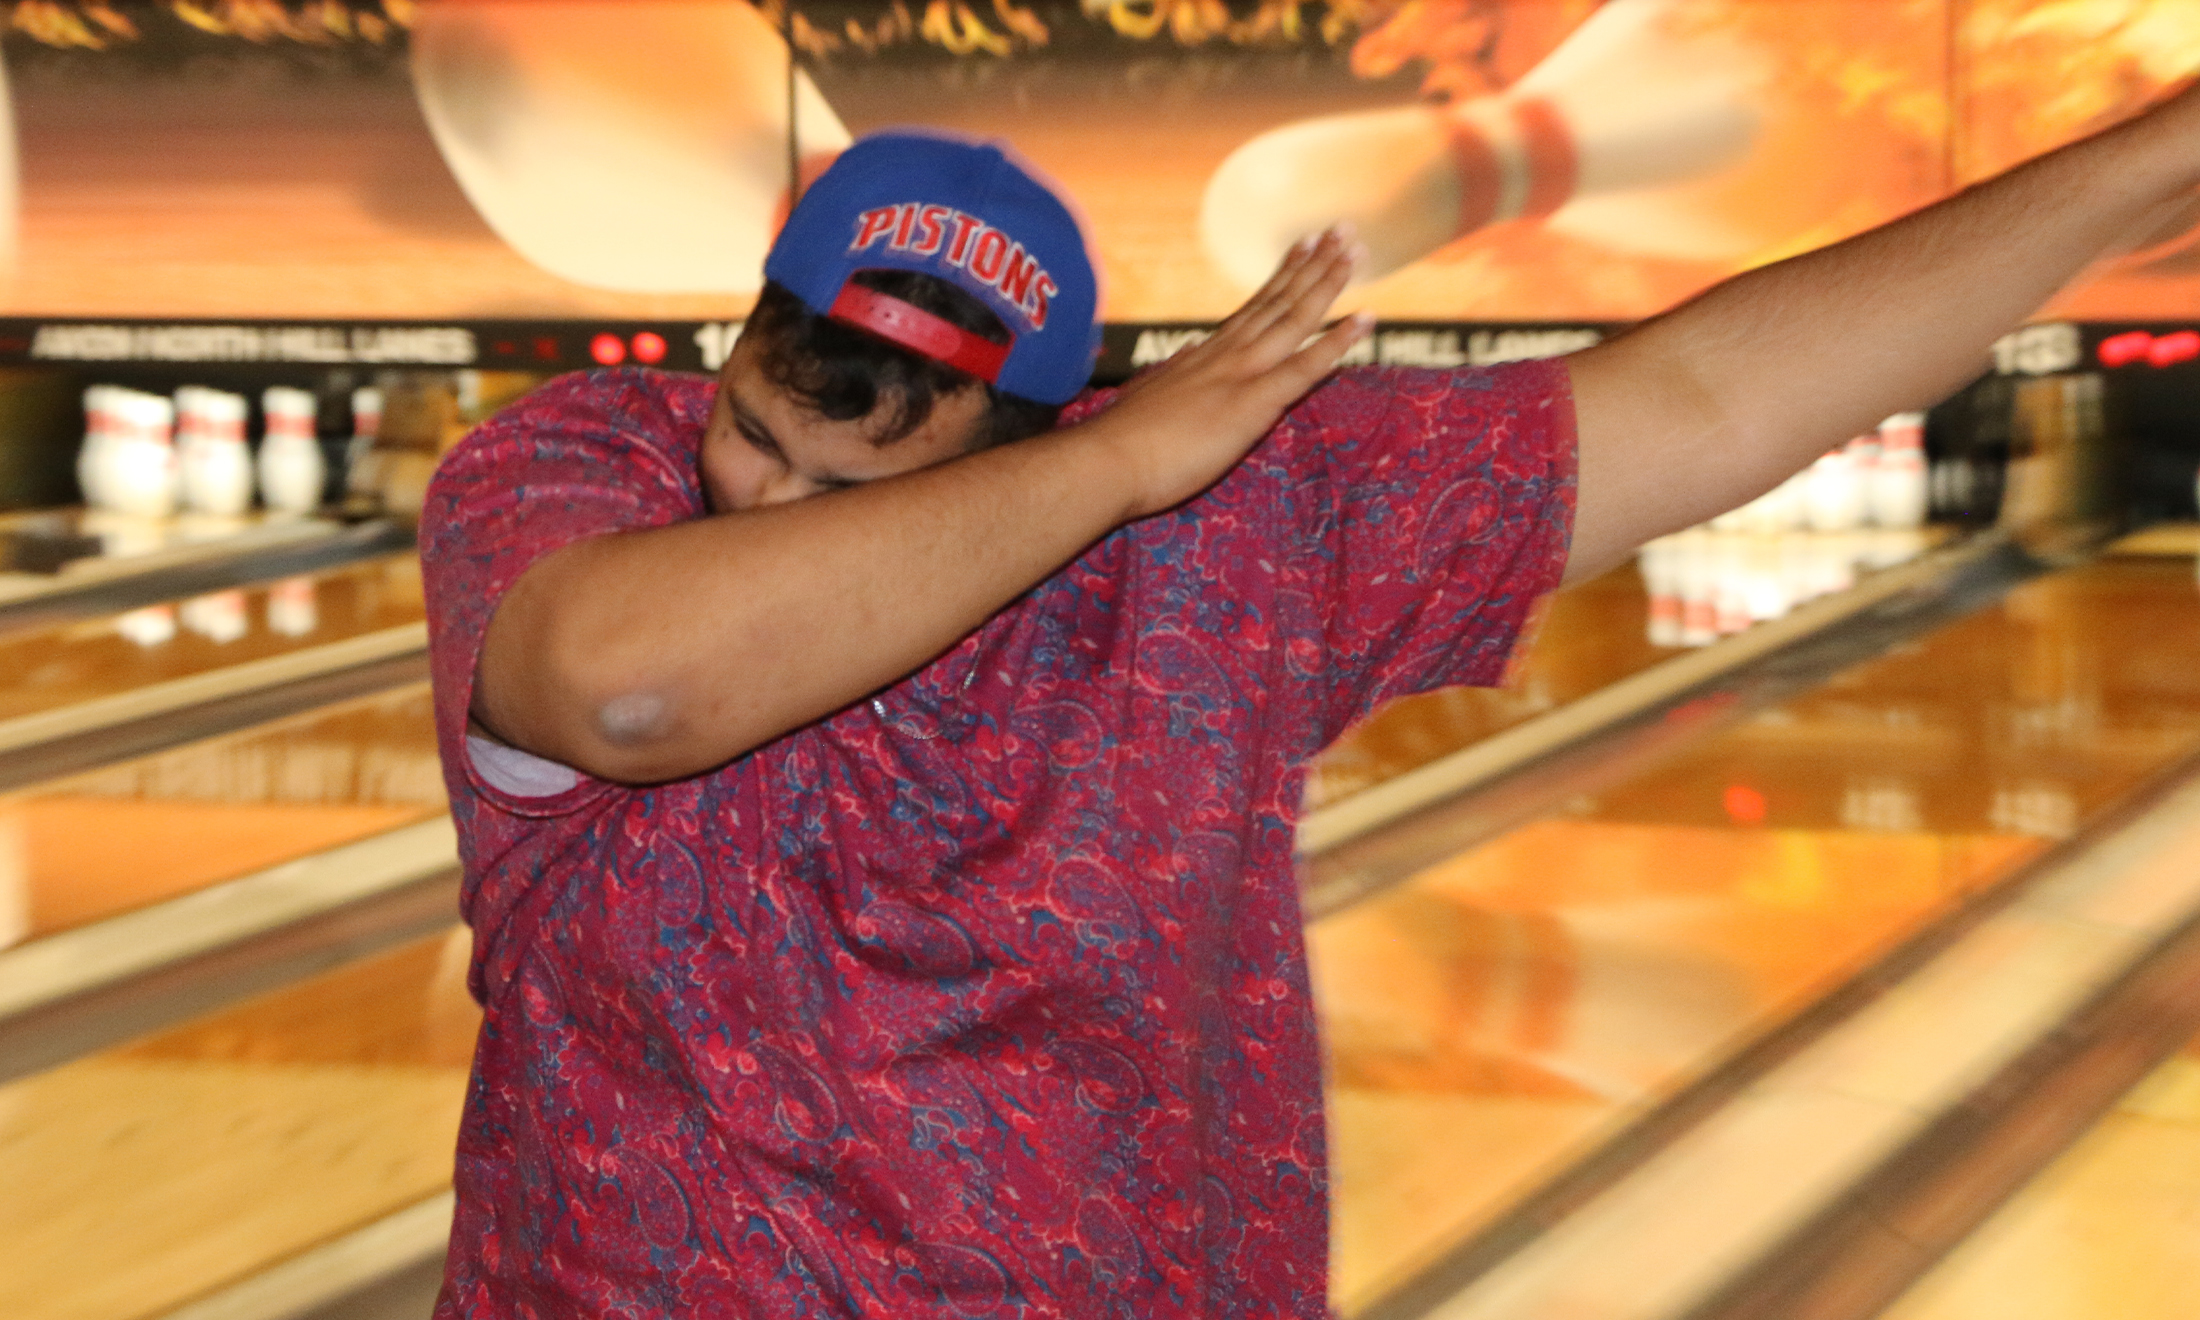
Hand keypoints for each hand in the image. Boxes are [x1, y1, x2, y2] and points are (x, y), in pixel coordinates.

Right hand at [1081, 225, 1372, 521]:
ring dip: (1328, 283)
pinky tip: (1366, 320)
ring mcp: (1240, 374)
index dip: (1280, 278)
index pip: (1252, 310)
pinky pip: (1305, 367)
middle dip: (1312, 264)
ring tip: (1356, 251)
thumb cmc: (1121, 445)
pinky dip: (1338, 342)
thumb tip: (1181, 359)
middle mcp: (1225, 354)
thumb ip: (1171, 379)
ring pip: (1294, 318)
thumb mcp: (1149, 399)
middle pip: (1277, 301)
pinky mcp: (1252, 404)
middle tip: (1341, 230)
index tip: (1302, 248)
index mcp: (1203, 356)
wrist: (1105, 462)